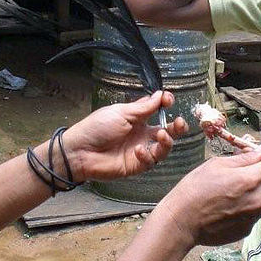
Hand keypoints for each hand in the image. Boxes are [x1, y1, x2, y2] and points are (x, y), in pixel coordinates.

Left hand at [62, 91, 187, 182]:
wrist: (80, 151)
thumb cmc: (96, 128)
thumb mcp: (121, 113)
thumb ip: (143, 107)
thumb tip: (159, 95)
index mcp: (136, 118)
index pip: (157, 110)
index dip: (165, 104)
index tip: (168, 100)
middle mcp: (141, 133)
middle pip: (167, 130)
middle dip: (178, 127)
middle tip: (180, 123)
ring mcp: (140, 150)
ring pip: (164, 147)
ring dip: (167, 140)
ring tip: (161, 135)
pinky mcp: (136, 165)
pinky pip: (151, 161)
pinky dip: (148, 155)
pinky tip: (138, 150)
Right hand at [158, 147, 260, 246]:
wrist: (181, 221)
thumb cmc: (194, 189)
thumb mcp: (216, 164)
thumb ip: (244, 158)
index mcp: (248, 180)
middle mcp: (256, 201)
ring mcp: (253, 218)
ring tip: (241, 189)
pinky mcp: (246, 230)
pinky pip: (256, 215)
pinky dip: (249, 207)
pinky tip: (230, 205)